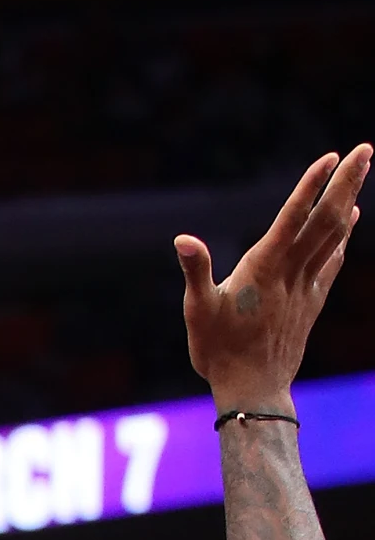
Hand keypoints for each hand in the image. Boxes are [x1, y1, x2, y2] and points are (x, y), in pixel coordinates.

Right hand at [176, 145, 369, 413]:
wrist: (253, 389)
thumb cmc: (217, 350)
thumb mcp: (197, 310)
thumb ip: (195, 271)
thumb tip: (183, 239)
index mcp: (263, 270)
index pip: (293, 219)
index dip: (311, 186)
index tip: (331, 157)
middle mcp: (291, 273)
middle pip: (325, 220)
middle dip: (346, 183)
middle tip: (365, 150)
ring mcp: (305, 287)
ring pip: (333, 236)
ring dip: (349, 201)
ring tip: (362, 172)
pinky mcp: (311, 302)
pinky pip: (332, 260)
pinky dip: (343, 235)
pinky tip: (349, 219)